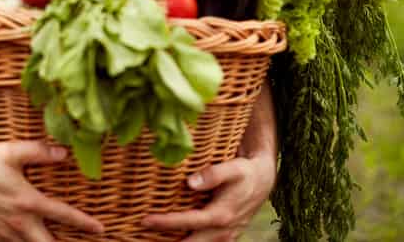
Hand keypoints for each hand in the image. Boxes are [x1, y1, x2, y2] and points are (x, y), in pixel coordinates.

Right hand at [0, 139, 104, 241]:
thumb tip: (64, 153)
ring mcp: (3, 233)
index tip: (100, 229)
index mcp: (27, 201)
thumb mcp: (11, 151)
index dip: (84, 223)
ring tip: (53, 240)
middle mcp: (18, 222)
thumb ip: (39, 151)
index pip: (63, 215)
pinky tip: (27, 238)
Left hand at [140, 154, 275, 241]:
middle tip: (141, 235)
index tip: (145, 220)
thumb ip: (213, 174)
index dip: (165, 223)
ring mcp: (222, 237)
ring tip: (150, 238)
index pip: (187, 222)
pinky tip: (167, 237)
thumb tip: (190, 183)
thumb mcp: (234, 168)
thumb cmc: (245, 172)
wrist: (262, 182)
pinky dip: (184, 241)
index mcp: (221, 216)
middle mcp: (221, 232)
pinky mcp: (221, 237)